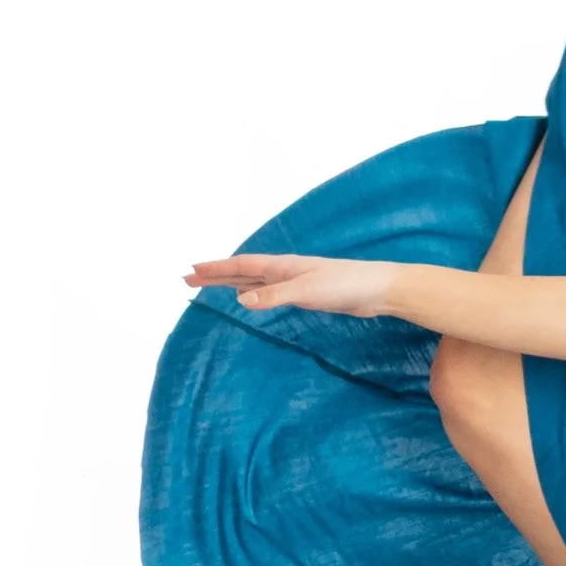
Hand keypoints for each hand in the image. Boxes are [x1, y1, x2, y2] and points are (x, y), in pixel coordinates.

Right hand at [185, 253, 394, 314]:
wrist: (377, 290)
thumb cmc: (345, 285)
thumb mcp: (307, 292)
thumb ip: (275, 296)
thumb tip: (242, 299)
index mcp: (282, 266)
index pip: (241, 265)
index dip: (216, 269)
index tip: (192, 271)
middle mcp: (284, 270)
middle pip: (242, 271)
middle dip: (215, 275)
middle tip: (188, 279)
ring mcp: (294, 281)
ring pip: (253, 279)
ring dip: (230, 282)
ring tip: (209, 285)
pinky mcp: (305, 293)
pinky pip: (268, 290)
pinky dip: (252, 292)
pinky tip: (248, 296)